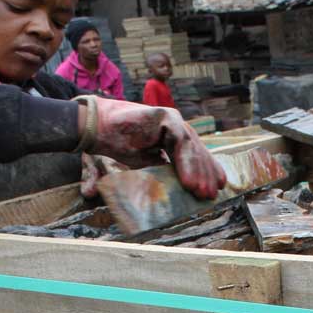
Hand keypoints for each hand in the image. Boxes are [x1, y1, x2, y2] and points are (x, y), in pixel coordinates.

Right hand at [88, 98, 226, 198]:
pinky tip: (189, 181)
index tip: (217, 188)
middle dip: (205, 174)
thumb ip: (160, 173)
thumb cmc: (116, 143)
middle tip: (211, 195)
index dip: (207, 170)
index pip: (195, 154)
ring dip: (198, 172)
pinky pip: (181, 142)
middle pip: (197, 152)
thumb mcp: (144, 164)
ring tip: (201, 192)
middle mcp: (175, 127)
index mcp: (172, 137)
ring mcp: (172, 120)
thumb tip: (174, 193)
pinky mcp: (165, 117)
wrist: (95, 127)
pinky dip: (186, 163)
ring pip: (192, 148)